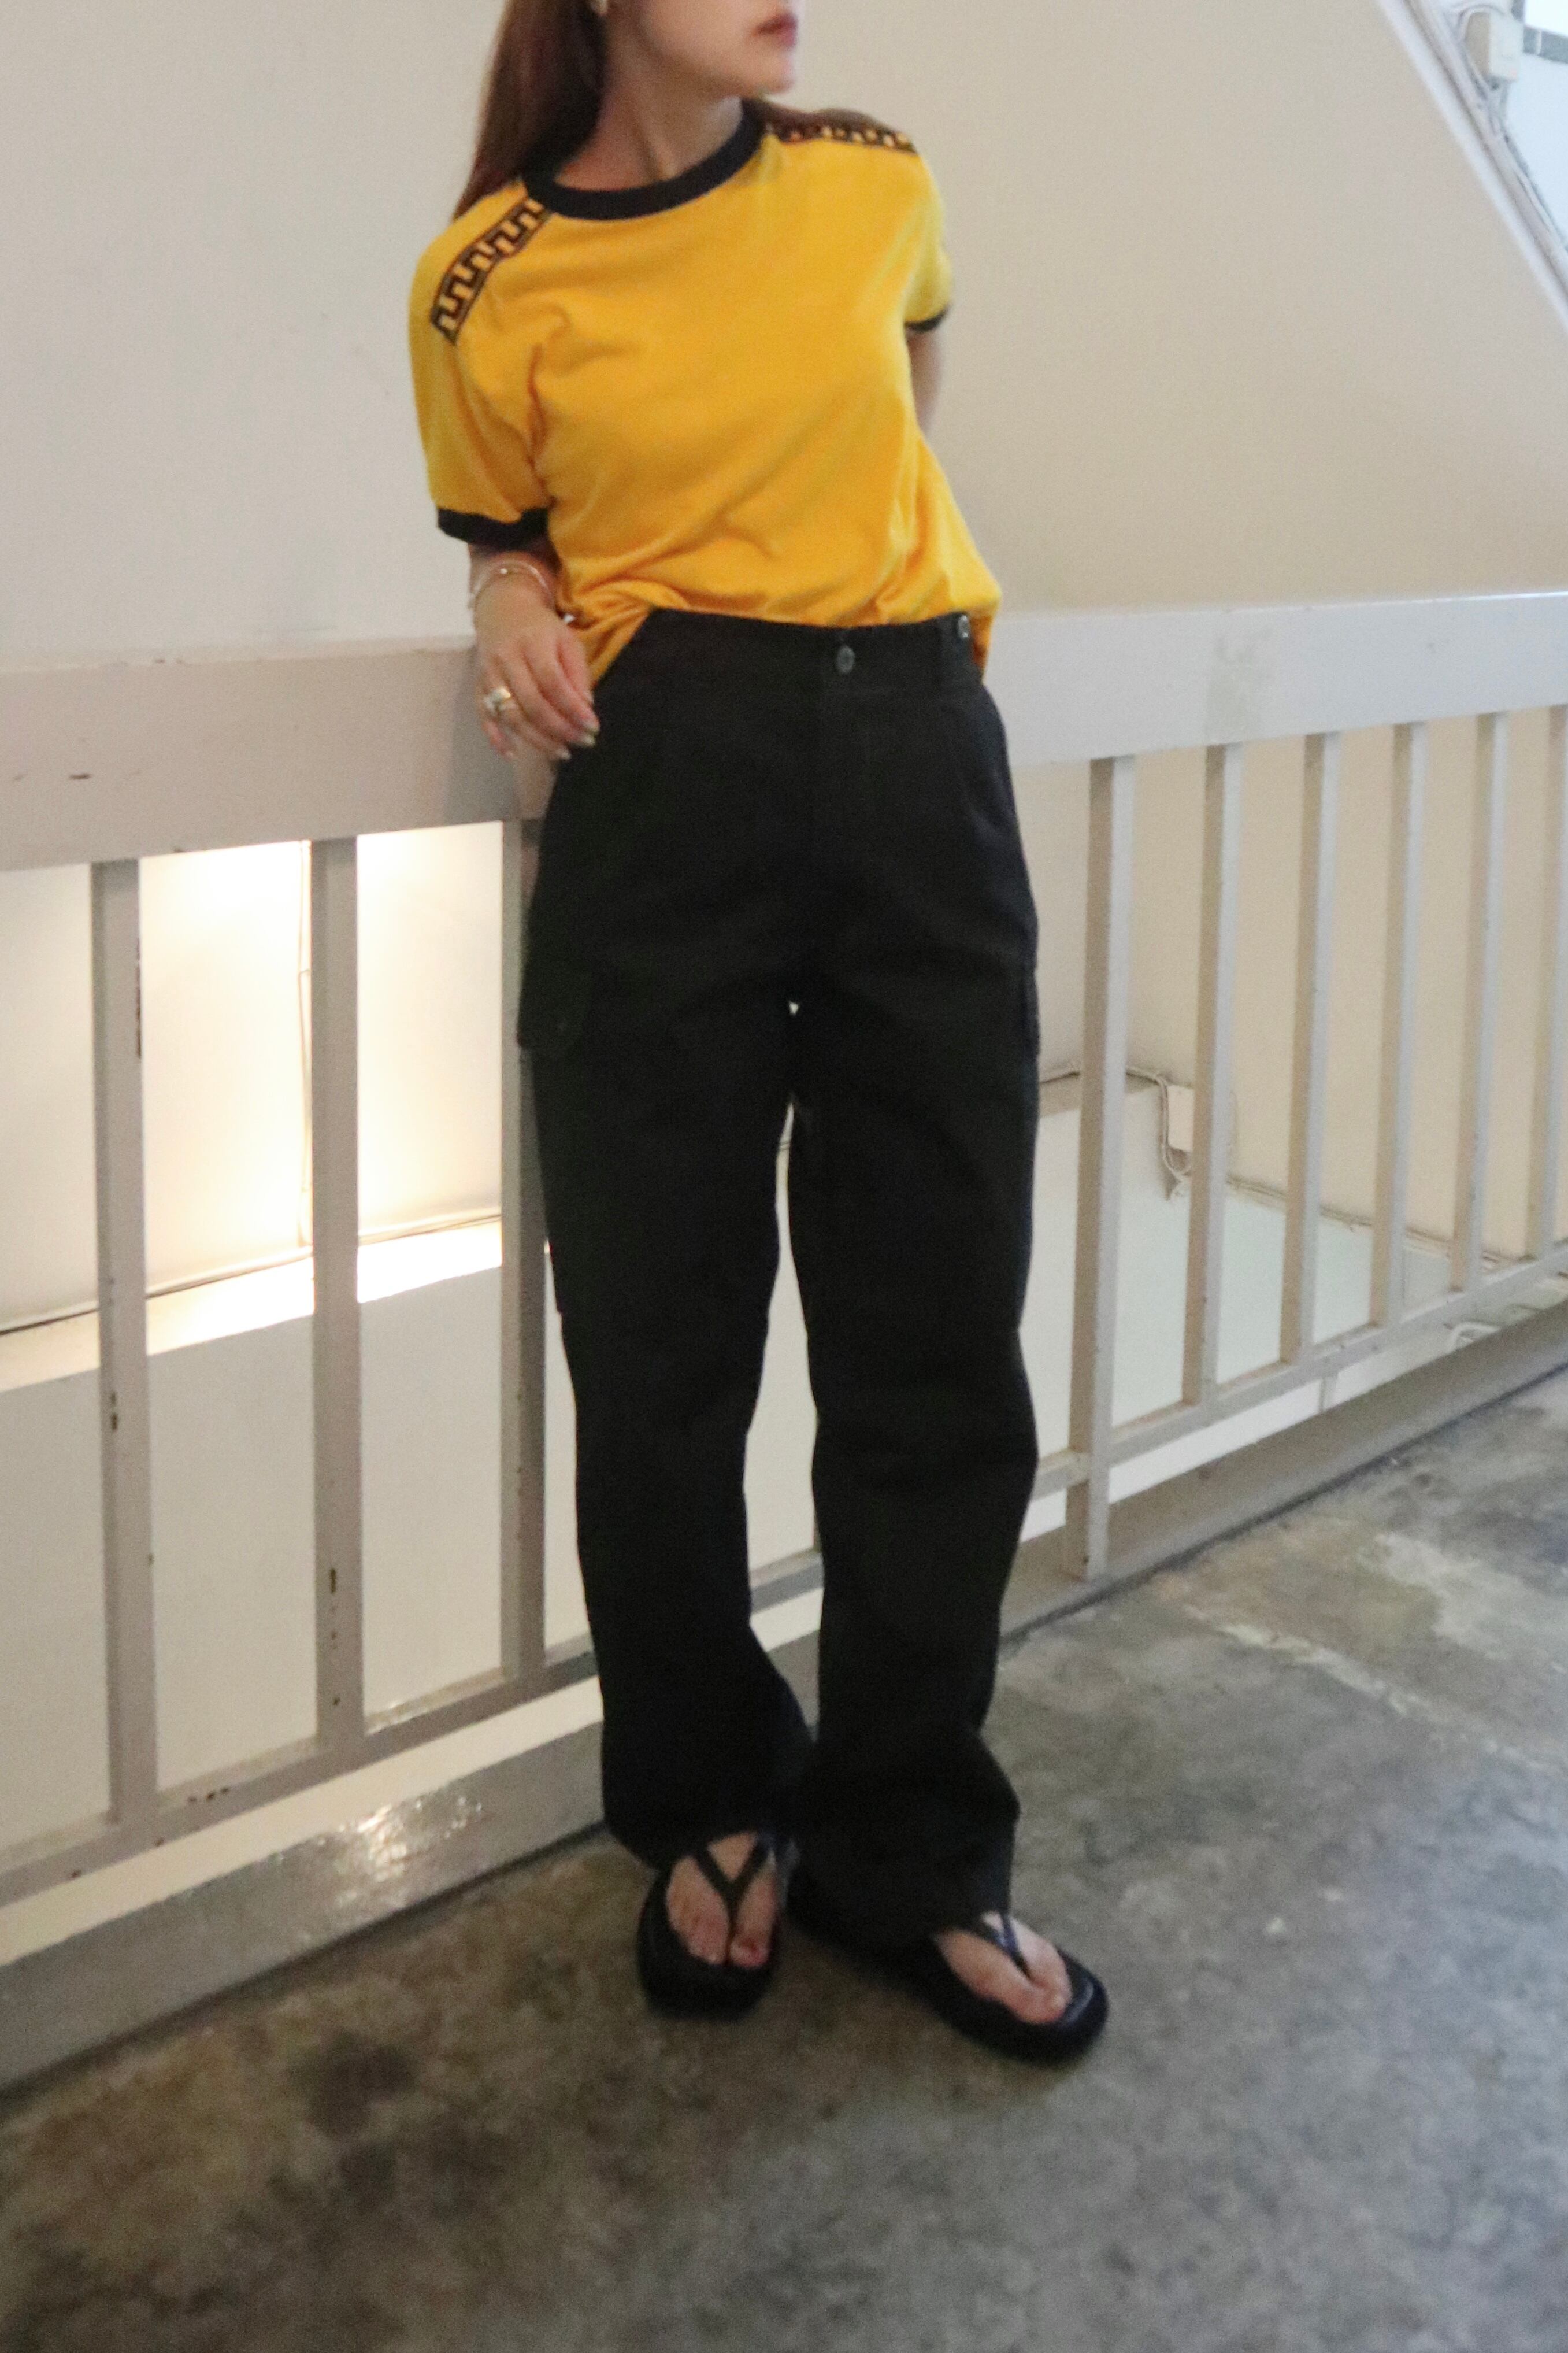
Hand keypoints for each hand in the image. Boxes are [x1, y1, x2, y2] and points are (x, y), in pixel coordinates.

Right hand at [474, 572, 599, 762]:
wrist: (502, 608)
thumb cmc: (542, 629)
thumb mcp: (567, 640)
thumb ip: (578, 672)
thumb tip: (586, 708)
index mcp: (533, 643)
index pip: (553, 682)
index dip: (572, 708)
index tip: (592, 728)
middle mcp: (507, 659)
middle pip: (532, 703)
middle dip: (559, 729)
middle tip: (582, 743)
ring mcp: (489, 674)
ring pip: (511, 714)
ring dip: (536, 740)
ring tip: (561, 752)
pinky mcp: (478, 685)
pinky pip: (484, 716)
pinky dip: (495, 737)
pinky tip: (513, 754)